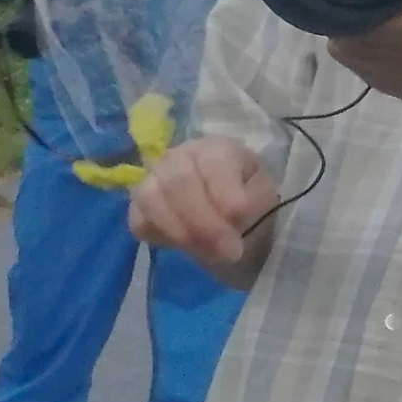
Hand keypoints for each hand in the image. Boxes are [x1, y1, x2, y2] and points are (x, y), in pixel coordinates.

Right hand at [128, 135, 283, 287]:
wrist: (236, 228)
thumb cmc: (252, 206)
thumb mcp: (263, 200)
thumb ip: (250, 202)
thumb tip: (229, 216)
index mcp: (216, 149)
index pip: (212, 162)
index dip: (224, 193)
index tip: (239, 220)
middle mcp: (179, 157)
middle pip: (177, 181)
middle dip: (203, 221)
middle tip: (229, 251)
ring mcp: (153, 179)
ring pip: (150, 198)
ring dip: (181, 231)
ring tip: (208, 252)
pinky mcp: (139, 206)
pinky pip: (138, 220)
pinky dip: (160, 236)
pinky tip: (186, 246)